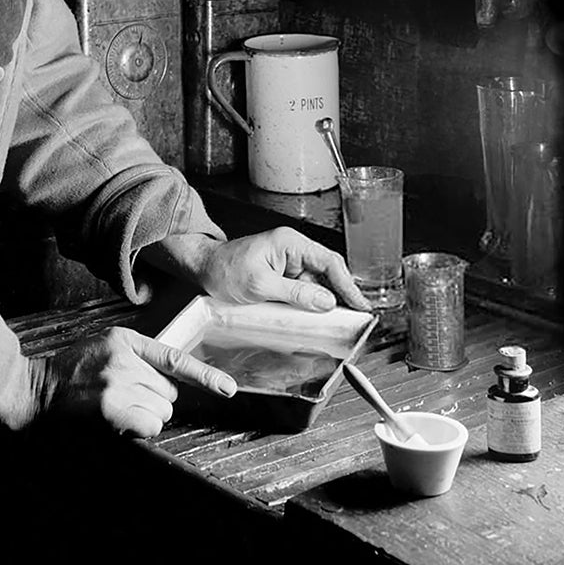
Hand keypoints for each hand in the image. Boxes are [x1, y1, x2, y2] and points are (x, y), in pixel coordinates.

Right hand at [30, 326, 236, 438]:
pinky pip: (150, 426)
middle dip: (153, 400)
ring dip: (145, 416)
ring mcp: (119, 384)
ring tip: (116, 408)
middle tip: (122, 397)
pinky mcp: (112, 409)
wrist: (35, 389)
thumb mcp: (105, 347)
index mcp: (125, 340)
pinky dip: (139, 429)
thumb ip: (138, 356)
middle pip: (169, 392)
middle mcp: (125, 359)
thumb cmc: (71, 372)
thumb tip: (172, 382)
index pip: (175, 358)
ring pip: (162, 411)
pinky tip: (117, 421)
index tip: (228, 388)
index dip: (205, 376)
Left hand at [185, 226, 369, 312]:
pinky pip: (304, 290)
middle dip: (342, 295)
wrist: (202, 268)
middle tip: (356, 317)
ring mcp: (288, 263)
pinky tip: (317, 317)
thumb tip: (325, 301)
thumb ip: (295, 293)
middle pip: (327, 273)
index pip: (329, 262)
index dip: (348, 285)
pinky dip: (311, 303)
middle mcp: (292, 250)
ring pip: (317, 283)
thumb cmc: (224, 269)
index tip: (360, 305)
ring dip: (326, 302)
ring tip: (340, 321)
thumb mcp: (260, 285)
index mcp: (290, 243)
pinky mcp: (282, 276)